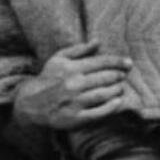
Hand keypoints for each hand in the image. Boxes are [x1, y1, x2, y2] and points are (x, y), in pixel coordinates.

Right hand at [12, 41, 132, 130]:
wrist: (31, 102)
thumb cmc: (48, 78)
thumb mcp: (59, 58)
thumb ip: (79, 50)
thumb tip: (98, 41)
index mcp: (71, 67)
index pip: (100, 62)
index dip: (117, 61)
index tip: (128, 63)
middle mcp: (74, 84)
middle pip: (104, 78)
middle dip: (118, 75)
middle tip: (124, 75)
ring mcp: (75, 101)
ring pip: (103, 94)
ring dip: (116, 89)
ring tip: (121, 87)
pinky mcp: (76, 117)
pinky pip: (98, 112)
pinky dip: (111, 107)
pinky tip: (118, 102)